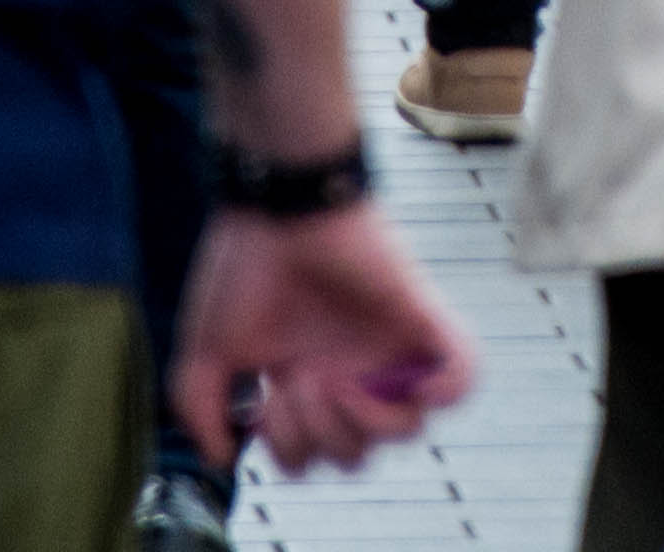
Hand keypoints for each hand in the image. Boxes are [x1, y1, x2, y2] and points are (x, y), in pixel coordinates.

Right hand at [172, 203, 468, 475]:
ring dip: (363, 422)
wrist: (278, 207)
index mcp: (303, 378)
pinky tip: (416, 385)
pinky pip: (462, 376)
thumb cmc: (241, 267)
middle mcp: (347, 369)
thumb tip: (226, 456)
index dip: (288, 449)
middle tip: (297, 381)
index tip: (263, 401)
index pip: (312, 455)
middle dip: (319, 436)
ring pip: (406, 431)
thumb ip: (202, 412)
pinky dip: (450, 390)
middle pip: (356, 454)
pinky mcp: (419, 321)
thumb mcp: (205, 351)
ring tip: (334, 380)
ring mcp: (387, 348)